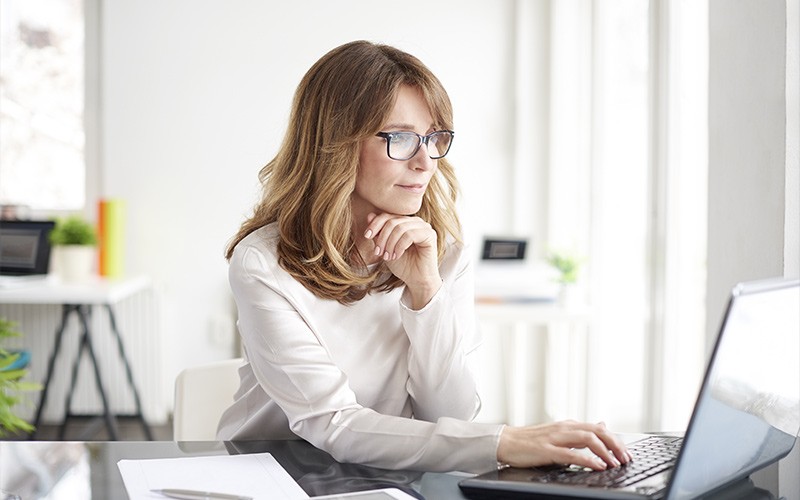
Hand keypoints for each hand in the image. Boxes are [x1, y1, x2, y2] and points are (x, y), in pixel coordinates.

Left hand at [363, 212, 441, 307]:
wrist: (416, 281)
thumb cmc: (403, 265)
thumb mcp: (385, 248)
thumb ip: (379, 233)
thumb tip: (369, 215)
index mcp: (405, 222)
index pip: (387, 216)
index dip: (375, 225)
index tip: (367, 236)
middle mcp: (415, 222)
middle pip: (392, 221)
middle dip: (382, 238)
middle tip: (378, 252)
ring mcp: (424, 227)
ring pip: (400, 227)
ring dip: (390, 243)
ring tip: (387, 256)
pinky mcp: (430, 235)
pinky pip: (409, 235)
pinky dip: (399, 246)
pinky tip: (397, 256)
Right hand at [497, 421, 631, 470]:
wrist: (505, 441)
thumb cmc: (529, 440)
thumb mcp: (559, 433)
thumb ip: (580, 431)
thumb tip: (602, 424)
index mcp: (568, 425)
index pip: (598, 428)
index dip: (615, 440)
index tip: (626, 453)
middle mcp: (564, 428)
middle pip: (597, 431)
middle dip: (615, 444)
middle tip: (626, 458)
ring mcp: (555, 438)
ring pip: (587, 439)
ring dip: (605, 451)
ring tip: (615, 463)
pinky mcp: (547, 450)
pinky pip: (571, 454)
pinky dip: (587, 460)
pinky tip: (597, 466)